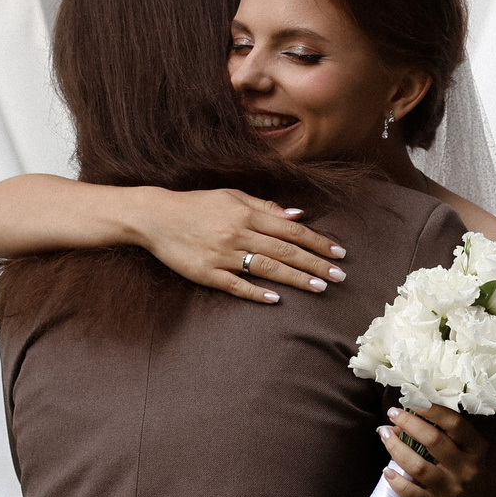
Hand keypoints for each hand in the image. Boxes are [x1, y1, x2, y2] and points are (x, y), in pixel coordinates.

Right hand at [130, 188, 345, 302]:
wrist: (156, 217)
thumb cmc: (198, 205)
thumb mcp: (232, 197)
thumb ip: (265, 207)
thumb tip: (298, 215)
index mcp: (246, 214)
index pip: (291, 229)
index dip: (317, 241)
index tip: (338, 252)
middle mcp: (238, 233)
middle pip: (285, 251)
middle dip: (315, 264)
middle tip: (340, 276)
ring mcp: (222, 255)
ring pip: (266, 269)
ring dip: (296, 279)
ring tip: (320, 288)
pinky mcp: (207, 273)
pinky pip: (236, 285)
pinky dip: (256, 292)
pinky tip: (276, 299)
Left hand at [380, 406, 491, 496]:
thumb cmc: (465, 466)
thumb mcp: (467, 447)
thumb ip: (444, 432)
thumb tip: (403, 418)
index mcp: (476, 448)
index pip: (455, 424)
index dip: (432, 410)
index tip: (412, 402)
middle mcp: (466, 468)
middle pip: (434, 441)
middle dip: (409, 423)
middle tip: (393, 413)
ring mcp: (451, 489)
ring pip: (418, 466)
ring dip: (396, 448)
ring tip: (385, 434)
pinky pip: (411, 493)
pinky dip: (396, 481)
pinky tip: (387, 471)